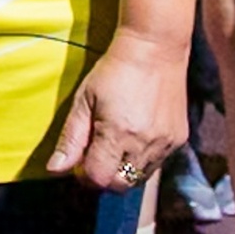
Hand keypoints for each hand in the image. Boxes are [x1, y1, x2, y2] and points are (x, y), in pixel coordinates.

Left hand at [45, 27, 187, 192]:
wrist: (155, 48)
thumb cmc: (114, 70)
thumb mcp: (84, 99)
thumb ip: (71, 138)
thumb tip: (55, 170)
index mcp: (117, 133)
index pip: (99, 178)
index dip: (85, 174)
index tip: (81, 161)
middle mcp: (145, 143)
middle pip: (121, 185)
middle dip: (105, 177)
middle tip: (97, 154)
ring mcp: (165, 143)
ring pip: (140, 177)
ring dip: (125, 169)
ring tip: (117, 141)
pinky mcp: (179, 139)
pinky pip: (157, 164)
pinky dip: (143, 159)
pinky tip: (136, 134)